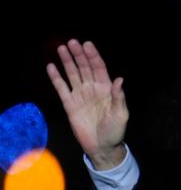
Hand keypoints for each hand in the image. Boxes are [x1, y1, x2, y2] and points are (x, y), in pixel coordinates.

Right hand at [46, 39, 127, 169]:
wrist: (102, 147)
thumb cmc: (115, 132)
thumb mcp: (121, 115)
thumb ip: (118, 97)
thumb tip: (119, 79)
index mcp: (106, 90)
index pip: (99, 69)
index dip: (93, 56)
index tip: (87, 44)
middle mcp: (92, 89)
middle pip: (84, 68)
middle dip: (79, 55)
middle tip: (72, 42)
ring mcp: (80, 96)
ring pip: (72, 74)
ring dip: (67, 61)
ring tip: (62, 48)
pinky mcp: (69, 104)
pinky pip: (61, 88)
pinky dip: (56, 78)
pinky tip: (51, 66)